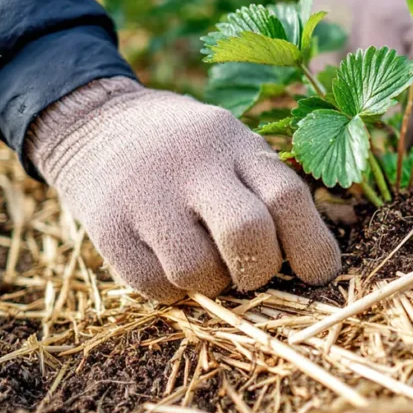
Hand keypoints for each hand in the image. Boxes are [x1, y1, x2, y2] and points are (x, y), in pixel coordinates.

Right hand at [26, 78, 340, 301]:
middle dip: (259, 269)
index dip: (312, 247)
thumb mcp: (234, 147)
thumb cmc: (189, 151)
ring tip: (202, 259)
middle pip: (247, 232)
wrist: (96, 122)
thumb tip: (315, 270)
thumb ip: (269, 194)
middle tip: (251, 272)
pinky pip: (154, 285)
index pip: (287, 197)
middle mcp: (192, 163)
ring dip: (211, 284)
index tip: (316, 274)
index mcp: (235, 143)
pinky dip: (171, 290)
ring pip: (197, 271)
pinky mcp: (107, 225)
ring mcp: (145, 194)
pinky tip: (167, 261)